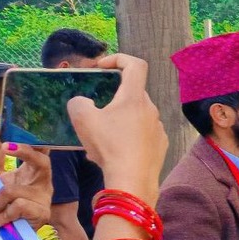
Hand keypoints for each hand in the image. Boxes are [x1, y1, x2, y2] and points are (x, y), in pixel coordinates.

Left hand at [0, 139, 54, 229]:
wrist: (17, 234)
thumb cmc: (7, 203)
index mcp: (32, 168)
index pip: (38, 148)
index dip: (29, 139)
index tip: (11, 133)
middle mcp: (42, 179)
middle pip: (40, 160)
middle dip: (24, 152)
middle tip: (5, 146)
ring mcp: (44, 196)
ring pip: (13, 190)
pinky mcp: (41, 212)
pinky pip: (17, 207)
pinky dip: (2, 215)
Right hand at [67, 54, 165, 201]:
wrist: (132, 180)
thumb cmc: (109, 145)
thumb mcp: (83, 119)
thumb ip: (78, 102)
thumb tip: (84, 103)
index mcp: (135, 97)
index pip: (135, 64)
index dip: (118, 59)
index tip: (101, 68)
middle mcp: (151, 109)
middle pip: (132, 93)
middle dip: (111, 98)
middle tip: (93, 112)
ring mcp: (158, 128)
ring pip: (135, 116)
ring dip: (117, 121)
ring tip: (99, 139)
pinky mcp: (160, 145)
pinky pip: (141, 134)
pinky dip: (126, 137)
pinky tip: (112, 153)